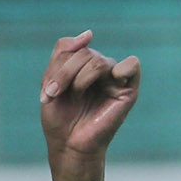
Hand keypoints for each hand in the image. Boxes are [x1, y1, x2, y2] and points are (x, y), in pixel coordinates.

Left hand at [41, 31, 140, 159]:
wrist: (68, 147)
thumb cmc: (60, 119)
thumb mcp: (50, 83)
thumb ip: (63, 53)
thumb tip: (89, 34)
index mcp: (83, 66)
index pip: (73, 47)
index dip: (58, 67)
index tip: (48, 92)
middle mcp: (101, 69)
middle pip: (85, 53)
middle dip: (65, 73)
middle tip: (54, 95)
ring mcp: (115, 79)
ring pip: (97, 61)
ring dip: (79, 79)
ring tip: (75, 96)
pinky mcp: (128, 91)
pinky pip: (132, 64)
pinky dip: (121, 68)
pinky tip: (112, 79)